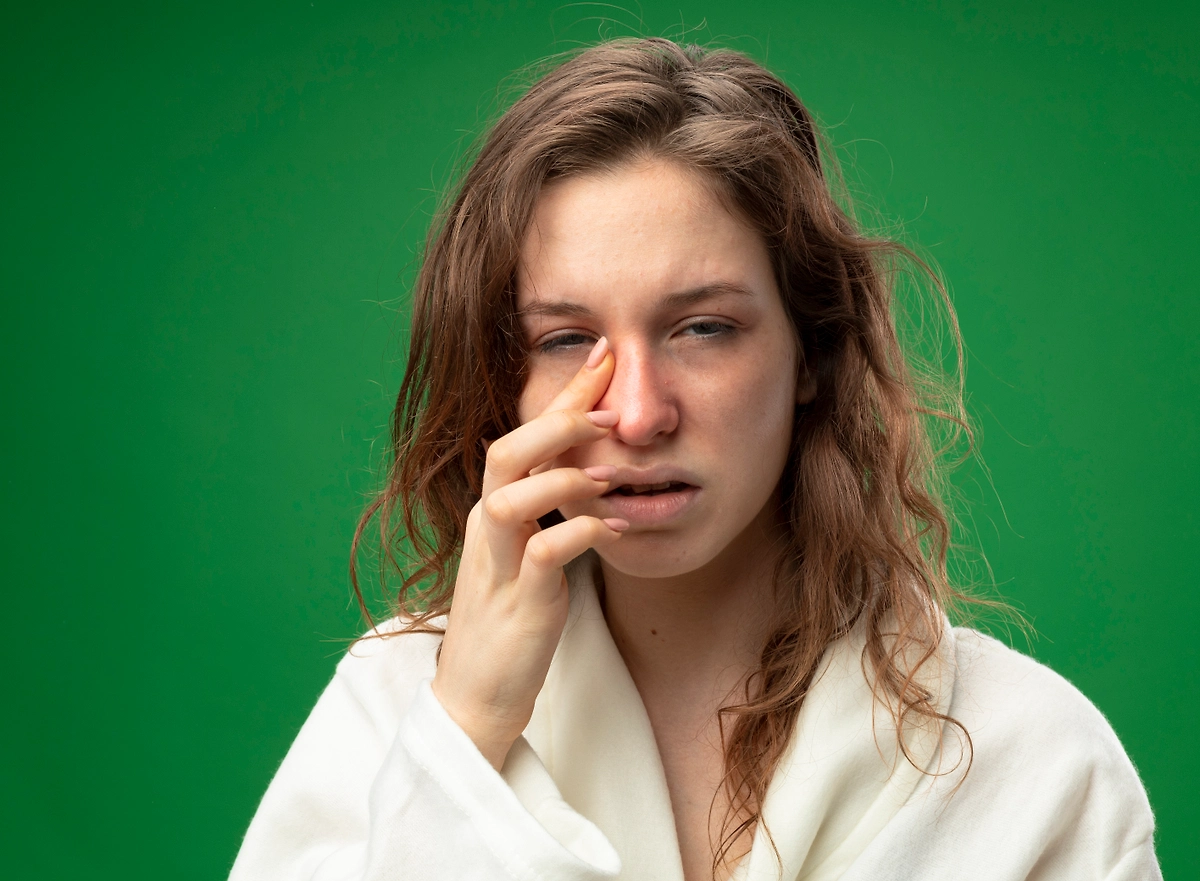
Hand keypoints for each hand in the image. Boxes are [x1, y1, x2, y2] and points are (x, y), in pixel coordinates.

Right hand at [431, 337, 625, 769]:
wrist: (478, 694)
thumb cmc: (511, 622)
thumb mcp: (533, 556)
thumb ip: (555, 514)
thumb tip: (598, 475)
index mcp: (494, 511)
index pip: (524, 439)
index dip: (563, 396)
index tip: (603, 354)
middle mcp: (488, 528)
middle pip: (505, 453)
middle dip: (556, 419)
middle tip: (608, 399)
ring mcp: (497, 563)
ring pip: (509, 496)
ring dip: (561, 476)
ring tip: (608, 471)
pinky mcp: (516, 603)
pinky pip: (541, 555)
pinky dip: (577, 534)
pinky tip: (613, 531)